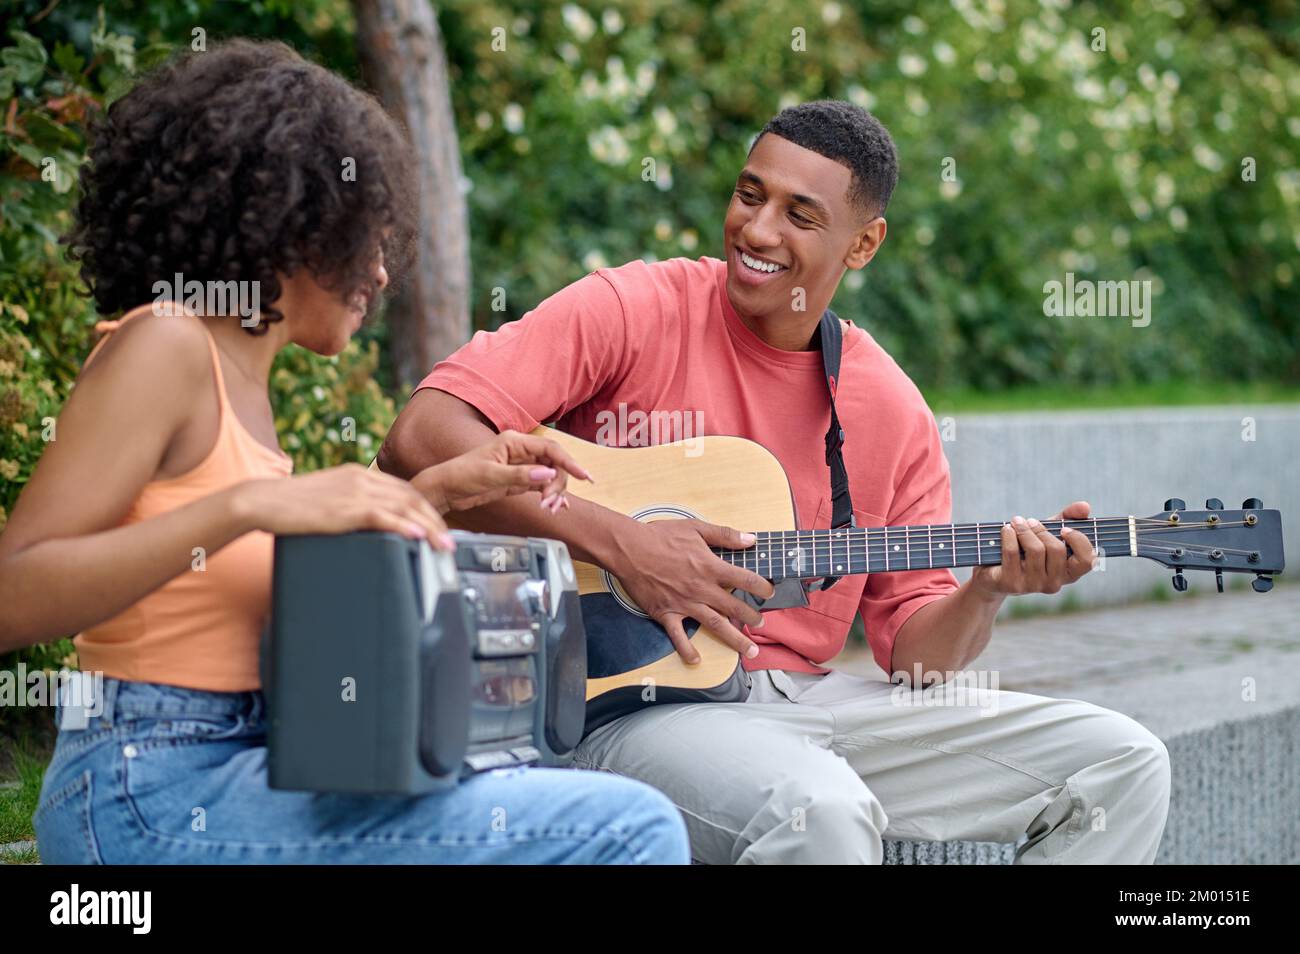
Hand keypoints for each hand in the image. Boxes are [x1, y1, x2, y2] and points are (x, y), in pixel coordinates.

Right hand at [237, 464, 453, 548]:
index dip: (425, 508)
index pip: (404, 489)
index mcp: (359, 474)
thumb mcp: (328, 498)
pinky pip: (383, 516)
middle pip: (411, 497)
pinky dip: (404, 526)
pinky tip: (418, 536)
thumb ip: (350, 503)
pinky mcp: (345, 509)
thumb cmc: (290, 504)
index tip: (438, 527)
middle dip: (435, 520)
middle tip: (449, 541)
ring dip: (429, 528)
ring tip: (443, 546)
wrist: (262, 500)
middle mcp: (361, 479)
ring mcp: (354, 492)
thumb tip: (369, 521)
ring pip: (404, 507)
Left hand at [411, 429, 593, 514]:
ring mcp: (521, 466)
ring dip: (554, 492)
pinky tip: (555, 506)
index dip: (569, 461)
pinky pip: (542, 486)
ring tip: (548, 509)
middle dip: (558, 483)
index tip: (584, 476)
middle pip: (554, 463)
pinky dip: (549, 496)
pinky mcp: (518, 480)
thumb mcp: (490, 475)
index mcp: (514, 441)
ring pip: (550, 476)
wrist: (446, 489)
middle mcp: (521, 451)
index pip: (550, 448)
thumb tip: (547, 474)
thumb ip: (519, 475)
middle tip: (550, 503)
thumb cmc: (462, 475)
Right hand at [611, 518, 775, 663]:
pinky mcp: (665, 613)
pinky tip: (696, 660)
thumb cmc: (660, 536)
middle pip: (733, 607)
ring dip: (734, 639)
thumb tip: (750, 539)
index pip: (744, 579)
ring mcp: (683, 604)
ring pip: (715, 625)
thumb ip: (725, 535)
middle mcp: (700, 589)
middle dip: (751, 617)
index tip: (769, 592)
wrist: (629, 549)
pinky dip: (687, 649)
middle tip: (761, 625)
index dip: (761, 586)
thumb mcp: (696, 528)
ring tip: (748, 651)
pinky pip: (678, 636)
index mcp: (709, 567)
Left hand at [971, 500, 1095, 597]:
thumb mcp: (1048, 532)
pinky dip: (1009, 535)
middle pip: (1057, 549)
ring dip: (1024, 530)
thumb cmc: (1026, 549)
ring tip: (1016, 522)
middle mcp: (1053, 584)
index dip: (1079, 541)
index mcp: (1068, 573)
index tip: (1064, 528)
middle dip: (1042, 529)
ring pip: (1035, 550)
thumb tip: (1085, 506)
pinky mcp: (1011, 584)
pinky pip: (1013, 553)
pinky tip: (1006, 529)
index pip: (1087, 561)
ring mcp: (1032, 586)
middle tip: (1029, 521)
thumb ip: (1068, 518)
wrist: (993, 572)